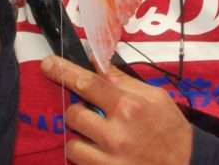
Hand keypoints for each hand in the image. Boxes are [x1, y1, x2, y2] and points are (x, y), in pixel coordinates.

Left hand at [41, 55, 192, 164]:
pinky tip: (105, 157)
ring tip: (100, 141)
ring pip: (72, 145)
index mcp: (129, 106)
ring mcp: (110, 161)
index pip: (87, 83)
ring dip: (81, 140)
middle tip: (96, 117)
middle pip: (74, 114)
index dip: (63, 71)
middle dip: (79, 113)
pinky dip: (88, 160)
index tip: (47, 64)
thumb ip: (123, 81)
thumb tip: (97, 63)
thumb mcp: (155, 97)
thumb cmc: (171, 130)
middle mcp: (116, 134)